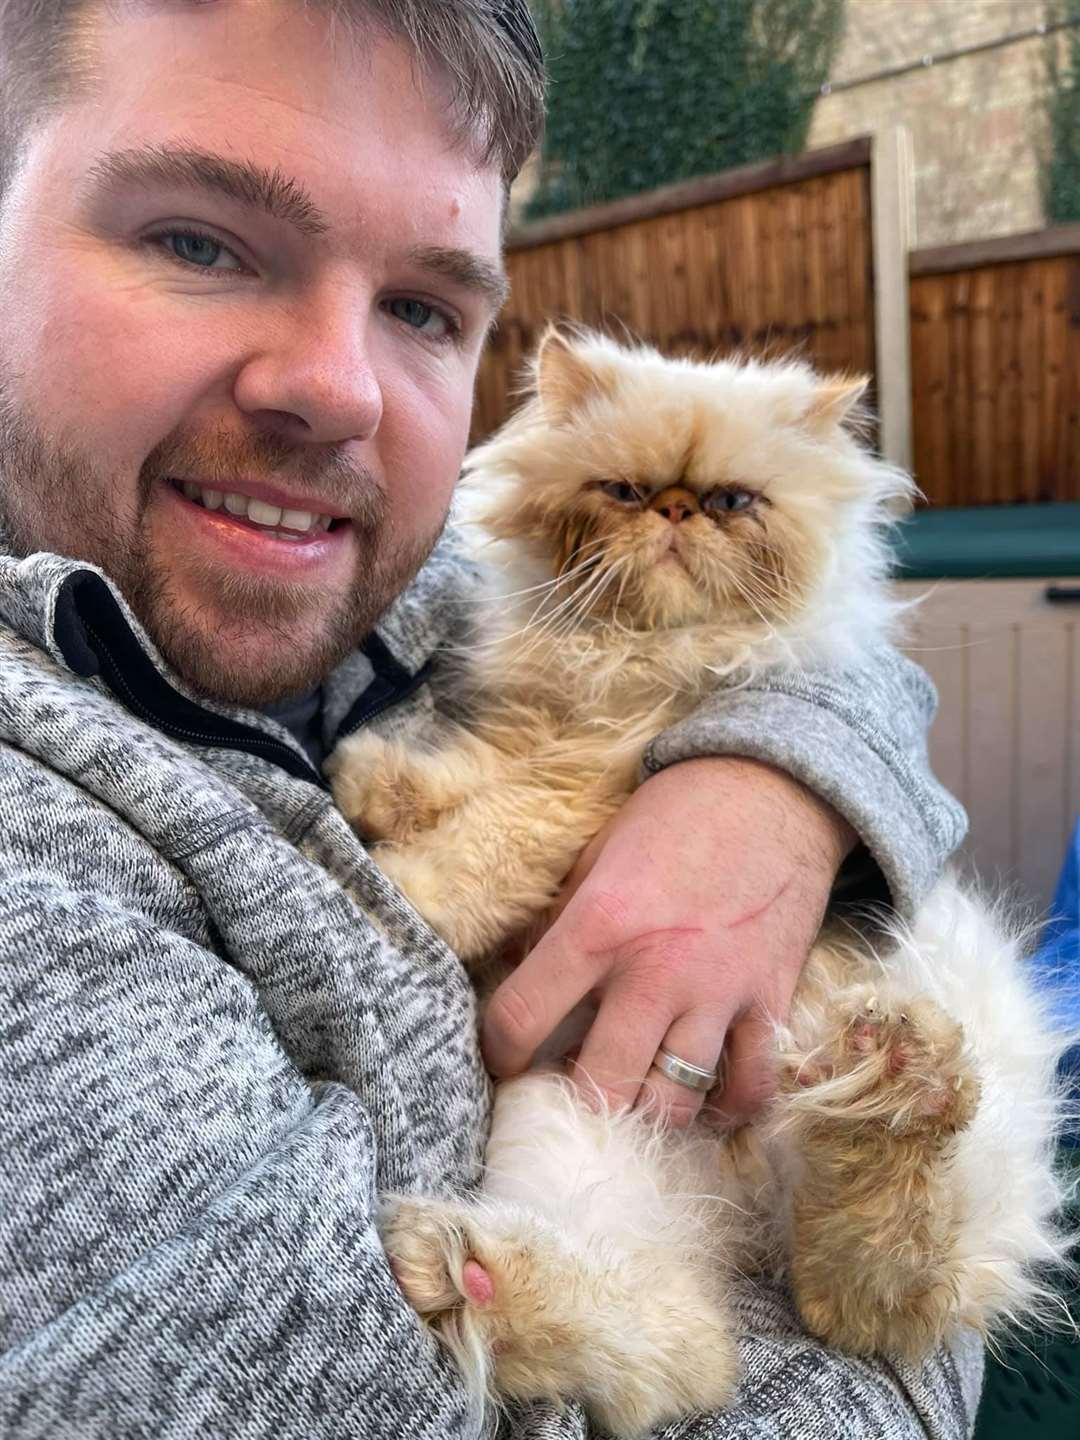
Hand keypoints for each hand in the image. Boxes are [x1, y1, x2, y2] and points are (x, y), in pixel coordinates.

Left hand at [481, 757, 856, 1126]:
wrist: (772, 790)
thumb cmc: (674, 817)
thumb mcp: (595, 855)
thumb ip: (555, 919)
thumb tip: (514, 969)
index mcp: (597, 926)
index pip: (521, 1018)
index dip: (500, 1052)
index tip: (506, 1058)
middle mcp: (654, 970)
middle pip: (600, 1086)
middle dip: (575, 1105)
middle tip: (569, 1094)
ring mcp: (717, 993)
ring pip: (674, 1103)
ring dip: (646, 1111)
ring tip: (630, 1097)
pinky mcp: (769, 1002)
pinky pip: (751, 1088)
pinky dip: (727, 1107)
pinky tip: (703, 1096)